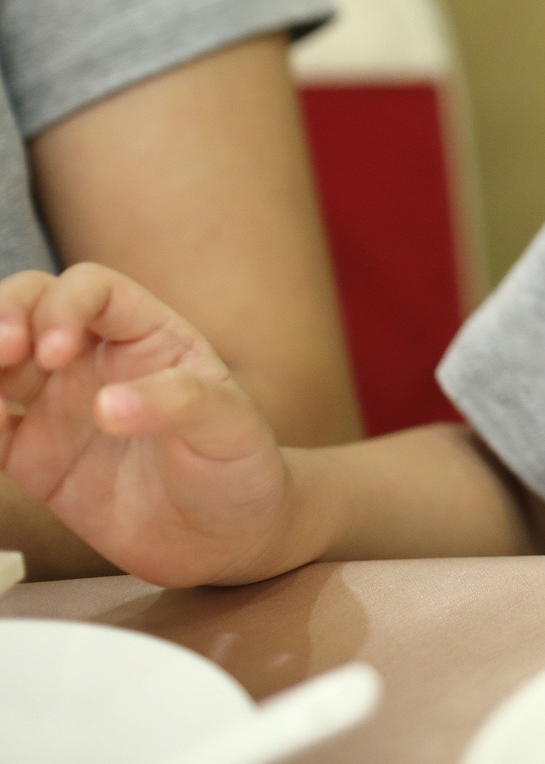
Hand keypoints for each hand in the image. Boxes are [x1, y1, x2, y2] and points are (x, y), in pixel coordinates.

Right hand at [0, 265, 295, 586]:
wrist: (226, 537)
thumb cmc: (239, 467)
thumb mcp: (229, 426)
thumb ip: (178, 403)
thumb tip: (105, 406)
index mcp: (146, 335)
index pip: (90, 289)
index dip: (62, 306)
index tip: (54, 352)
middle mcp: (93, 359)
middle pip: (27, 306)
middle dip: (1, 317)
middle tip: (1, 354)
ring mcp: (57, 404)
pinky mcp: (33, 455)